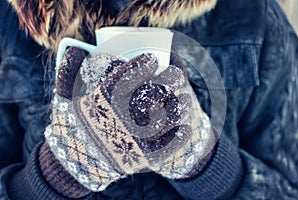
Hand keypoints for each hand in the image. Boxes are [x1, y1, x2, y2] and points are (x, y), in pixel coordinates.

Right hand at [45, 48, 214, 192]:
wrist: (78, 159)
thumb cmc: (77, 122)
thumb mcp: (66, 96)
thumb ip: (69, 72)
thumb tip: (78, 51)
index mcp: (98, 104)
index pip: (123, 80)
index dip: (140, 67)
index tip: (151, 59)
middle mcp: (117, 121)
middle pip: (150, 97)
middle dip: (168, 81)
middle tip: (175, 76)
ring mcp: (131, 142)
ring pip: (163, 121)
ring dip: (178, 108)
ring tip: (185, 100)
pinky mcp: (140, 159)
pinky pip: (165, 149)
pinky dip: (178, 138)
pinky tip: (185, 128)